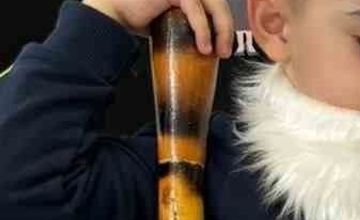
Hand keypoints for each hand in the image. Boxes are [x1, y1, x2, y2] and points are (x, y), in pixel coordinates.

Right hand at [85, 0, 234, 56]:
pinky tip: (203, 46)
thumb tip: (208, 46)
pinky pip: (194, 8)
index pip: (214, 3)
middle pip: (217, 2)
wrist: (110, 18)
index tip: (226, 45)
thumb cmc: (134, 18)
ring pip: (212, 3)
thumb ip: (189, 26)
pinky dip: (203, 29)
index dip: (224, 22)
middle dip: (226, 28)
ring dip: (220, 30)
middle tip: (226, 51)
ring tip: (216, 52)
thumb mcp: (172, 23)